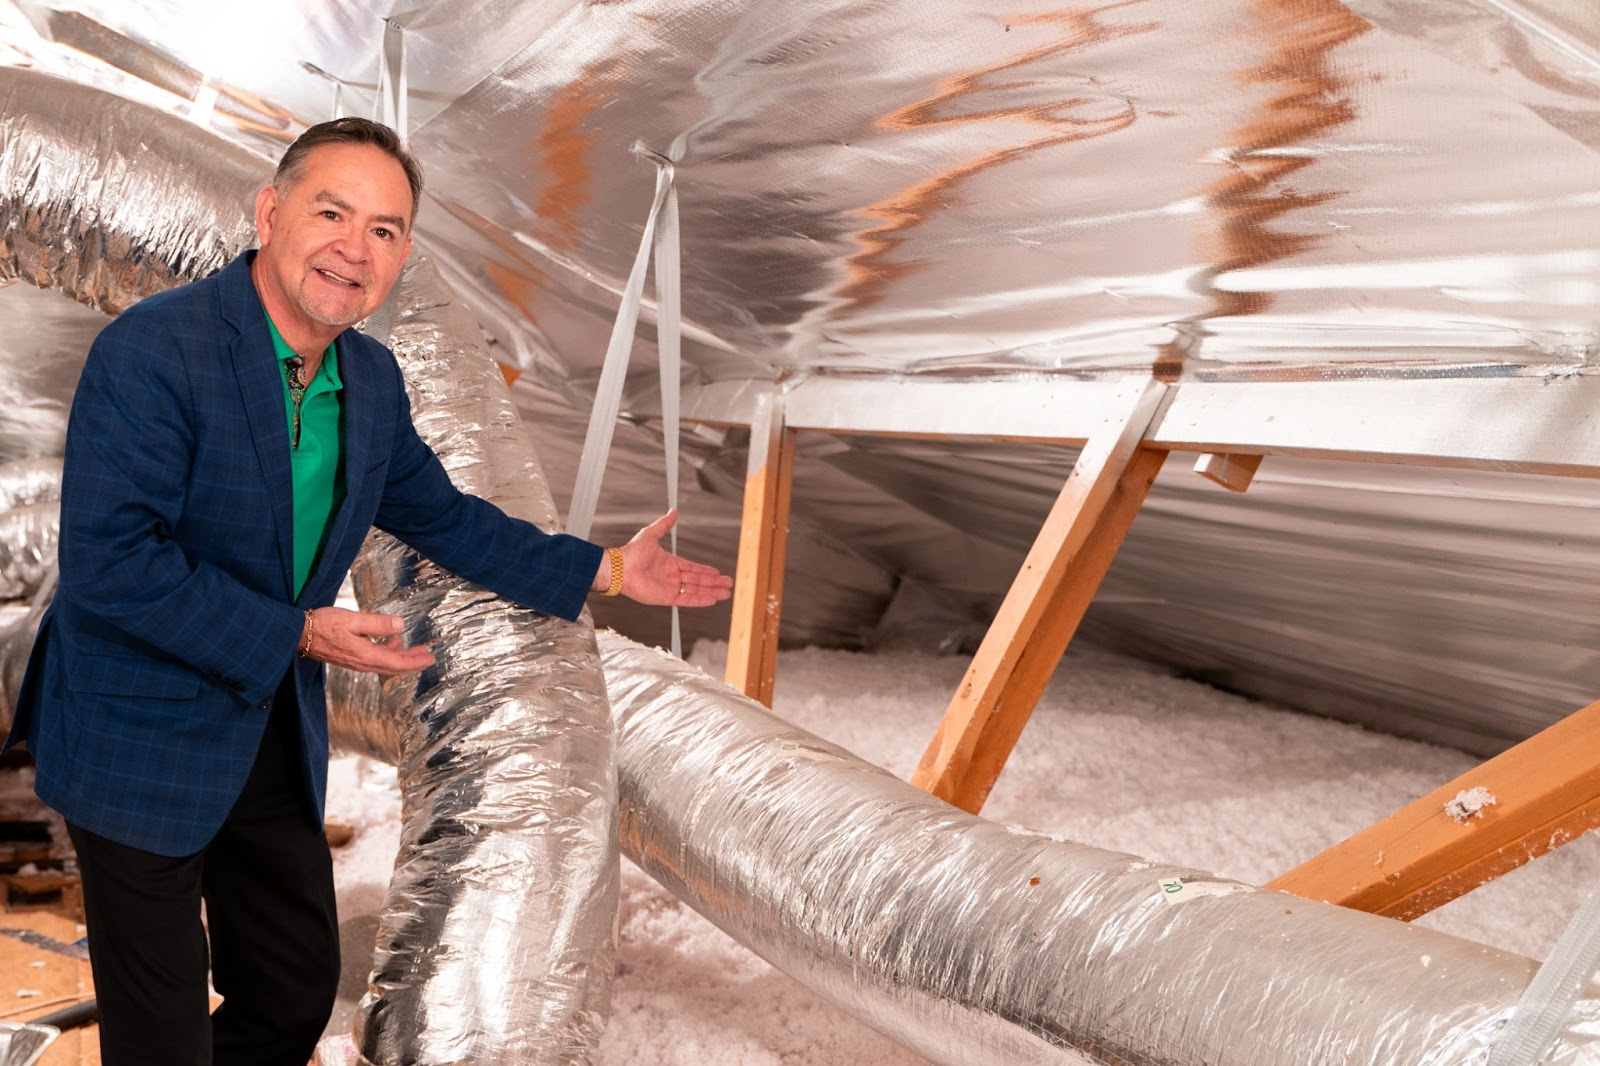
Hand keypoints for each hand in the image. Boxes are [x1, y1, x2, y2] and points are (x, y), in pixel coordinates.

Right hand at [302, 607, 434, 674]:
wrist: (299, 635)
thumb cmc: (323, 625)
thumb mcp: (353, 619)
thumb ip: (378, 623)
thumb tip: (401, 625)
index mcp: (365, 655)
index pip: (398, 663)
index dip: (416, 661)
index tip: (430, 658)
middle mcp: (363, 662)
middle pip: (394, 666)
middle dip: (413, 661)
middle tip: (428, 655)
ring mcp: (357, 662)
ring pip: (386, 663)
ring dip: (402, 656)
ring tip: (415, 648)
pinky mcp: (351, 658)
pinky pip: (376, 659)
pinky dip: (388, 652)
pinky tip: (391, 642)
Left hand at [603, 509, 733, 606]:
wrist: (619, 568)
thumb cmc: (632, 552)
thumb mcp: (651, 534)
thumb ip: (664, 524)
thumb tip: (674, 510)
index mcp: (669, 563)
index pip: (692, 568)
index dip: (706, 570)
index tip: (718, 572)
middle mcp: (671, 577)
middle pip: (698, 580)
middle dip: (714, 582)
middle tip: (728, 584)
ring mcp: (670, 588)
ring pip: (696, 590)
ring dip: (711, 592)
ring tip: (726, 594)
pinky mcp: (666, 598)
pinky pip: (686, 600)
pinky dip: (700, 600)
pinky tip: (712, 600)